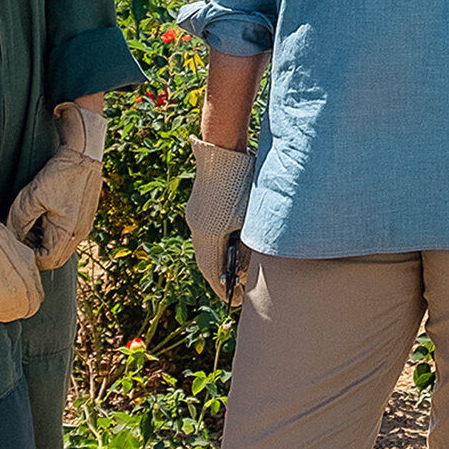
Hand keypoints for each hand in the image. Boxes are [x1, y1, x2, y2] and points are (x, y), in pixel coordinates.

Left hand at [6, 102, 106, 270]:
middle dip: (35, 249)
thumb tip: (10, 239)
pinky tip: (42, 215)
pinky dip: (51, 232)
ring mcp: (84, 226)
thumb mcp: (30, 198)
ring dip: (43, 240)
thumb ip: (18, 222)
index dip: (28, 256)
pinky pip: (66, 235)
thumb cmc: (58, 174)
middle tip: (20, 233)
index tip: (14, 242)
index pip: (46, 261)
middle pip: (54, 257)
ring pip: (60, 246)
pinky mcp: (84, 217)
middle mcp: (80, 233)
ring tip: (29, 223)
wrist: (84, 153)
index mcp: (68, 232)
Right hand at [184, 137, 254, 306]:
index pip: (212, 270)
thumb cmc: (244, 179)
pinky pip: (204, 233)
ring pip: (204, 247)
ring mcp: (196, 214)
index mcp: (210, 232)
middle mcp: (198, 226)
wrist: (223, 147)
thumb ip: (248, 242)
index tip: (233, 301)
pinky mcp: (199, 205)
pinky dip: (215, 245)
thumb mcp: (252, 215)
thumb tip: (248, 266)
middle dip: (219, 278)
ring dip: (217, 260)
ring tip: (234, 271)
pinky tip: (228, 246)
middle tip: (234, 291)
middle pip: (206, 261)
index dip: (222, 288)